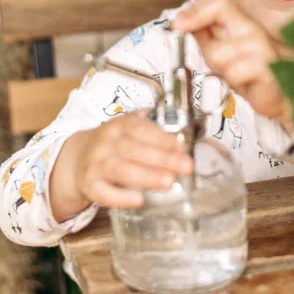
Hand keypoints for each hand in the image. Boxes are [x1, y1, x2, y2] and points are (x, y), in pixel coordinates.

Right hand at [50, 110, 192, 221]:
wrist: (76, 158)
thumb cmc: (113, 145)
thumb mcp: (128, 130)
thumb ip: (152, 131)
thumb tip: (185, 137)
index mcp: (119, 125)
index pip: (140, 128)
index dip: (161, 138)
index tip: (182, 147)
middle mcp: (105, 142)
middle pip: (134, 149)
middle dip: (162, 158)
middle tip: (185, 167)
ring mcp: (95, 164)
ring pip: (120, 169)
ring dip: (146, 175)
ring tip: (169, 182)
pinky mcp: (89, 186)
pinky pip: (103, 193)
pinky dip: (120, 198)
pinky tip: (139, 200)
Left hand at [173, 0, 291, 121]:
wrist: (282, 100)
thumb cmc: (250, 78)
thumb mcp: (220, 53)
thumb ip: (203, 35)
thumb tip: (181, 20)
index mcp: (239, 21)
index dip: (194, 8)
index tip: (178, 24)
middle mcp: (250, 28)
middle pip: (218, 5)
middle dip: (196, 21)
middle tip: (186, 35)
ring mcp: (262, 47)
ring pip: (218, 51)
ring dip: (219, 69)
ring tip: (233, 76)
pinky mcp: (269, 69)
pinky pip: (236, 71)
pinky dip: (235, 81)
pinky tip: (246, 84)